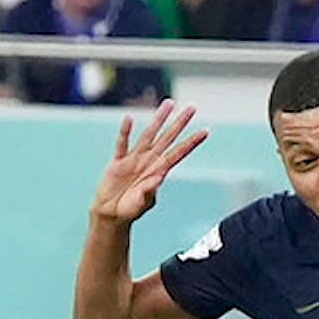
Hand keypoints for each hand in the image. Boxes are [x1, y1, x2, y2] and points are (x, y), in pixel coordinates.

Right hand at [91, 101, 207, 224]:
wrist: (111, 213)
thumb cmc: (131, 209)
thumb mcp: (142, 203)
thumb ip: (149, 192)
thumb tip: (157, 179)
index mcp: (160, 171)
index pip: (179, 153)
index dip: (192, 142)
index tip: (206, 131)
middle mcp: (150, 161)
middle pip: (167, 138)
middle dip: (179, 123)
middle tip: (191, 108)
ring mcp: (134, 159)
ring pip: (148, 135)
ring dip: (158, 120)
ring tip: (168, 104)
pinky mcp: (118, 162)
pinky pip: (122, 144)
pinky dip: (125, 132)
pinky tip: (130, 119)